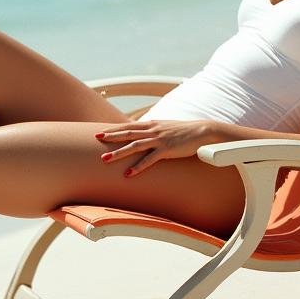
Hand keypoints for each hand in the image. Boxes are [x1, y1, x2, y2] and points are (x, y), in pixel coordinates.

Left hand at [94, 120, 221, 177]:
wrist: (203, 131)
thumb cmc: (185, 131)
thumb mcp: (166, 127)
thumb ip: (154, 130)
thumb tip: (144, 134)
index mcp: (152, 124)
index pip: (129, 126)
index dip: (114, 129)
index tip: (100, 131)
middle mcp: (153, 130)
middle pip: (128, 133)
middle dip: (111, 137)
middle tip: (96, 140)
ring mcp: (159, 139)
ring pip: (134, 145)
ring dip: (118, 152)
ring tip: (105, 159)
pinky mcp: (167, 150)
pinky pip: (149, 159)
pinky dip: (138, 166)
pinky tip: (128, 173)